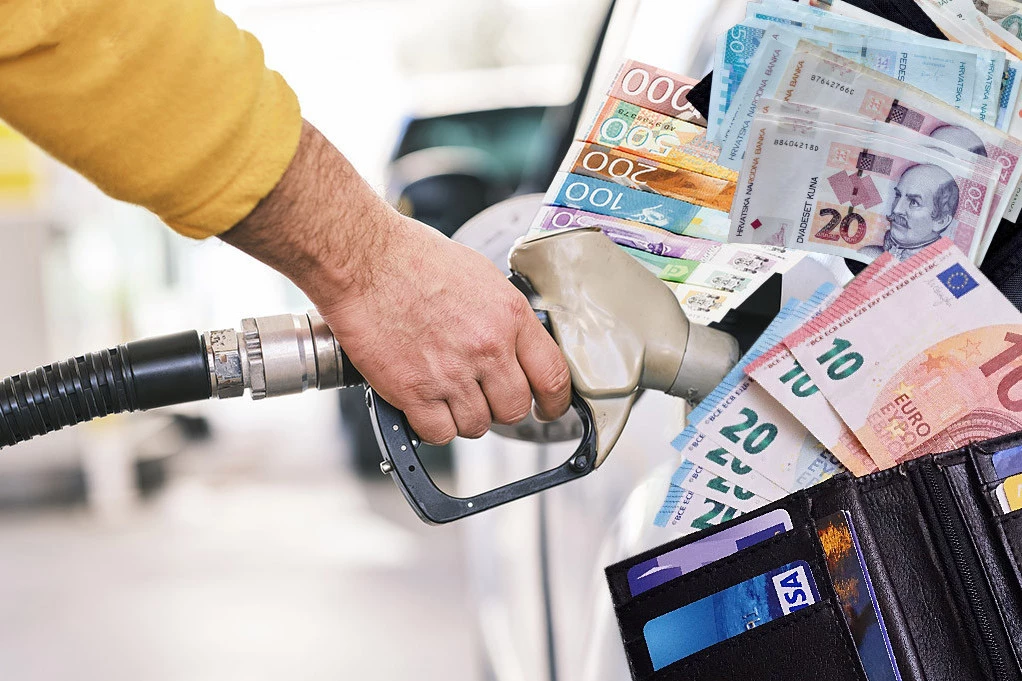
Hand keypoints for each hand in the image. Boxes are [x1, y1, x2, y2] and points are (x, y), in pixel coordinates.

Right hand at [221, 120, 571, 443]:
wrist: (364, 260)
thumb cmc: (413, 258)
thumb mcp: (481, 276)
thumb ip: (504, 316)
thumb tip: (515, 345)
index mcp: (510, 316)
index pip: (553, 377)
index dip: (555, 403)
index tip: (548, 409)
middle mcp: (487, 348)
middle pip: (514, 409)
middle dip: (501, 408)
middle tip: (484, 396)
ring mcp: (451, 373)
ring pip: (477, 426)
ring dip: (464, 417)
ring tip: (446, 393)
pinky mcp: (414, 392)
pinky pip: (439, 433)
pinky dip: (432, 426)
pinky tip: (424, 404)